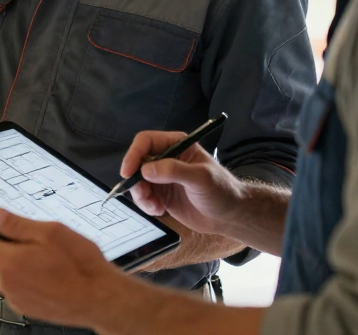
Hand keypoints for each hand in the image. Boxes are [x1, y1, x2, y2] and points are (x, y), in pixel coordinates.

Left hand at [0, 209, 123, 327]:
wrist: (100, 299)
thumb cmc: (80, 265)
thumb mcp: (51, 232)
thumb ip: (16, 224)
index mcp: (9, 261)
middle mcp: (6, 282)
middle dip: (5, 242)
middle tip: (34, 237)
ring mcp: (14, 297)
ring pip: (5, 269)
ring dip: (17, 259)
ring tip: (47, 257)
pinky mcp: (24, 306)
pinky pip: (15, 284)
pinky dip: (25, 275)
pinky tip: (48, 273)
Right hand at [121, 130, 246, 235]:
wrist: (230, 216)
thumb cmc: (221, 191)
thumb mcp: (201, 178)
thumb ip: (174, 171)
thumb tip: (146, 170)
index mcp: (176, 145)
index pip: (146, 142)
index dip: (134, 154)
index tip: (128, 172)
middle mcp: (166, 158)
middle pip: (137, 162)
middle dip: (136, 180)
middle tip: (144, 196)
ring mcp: (162, 177)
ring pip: (138, 181)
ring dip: (141, 195)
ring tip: (155, 207)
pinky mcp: (161, 194)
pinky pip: (143, 197)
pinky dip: (146, 205)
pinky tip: (160, 211)